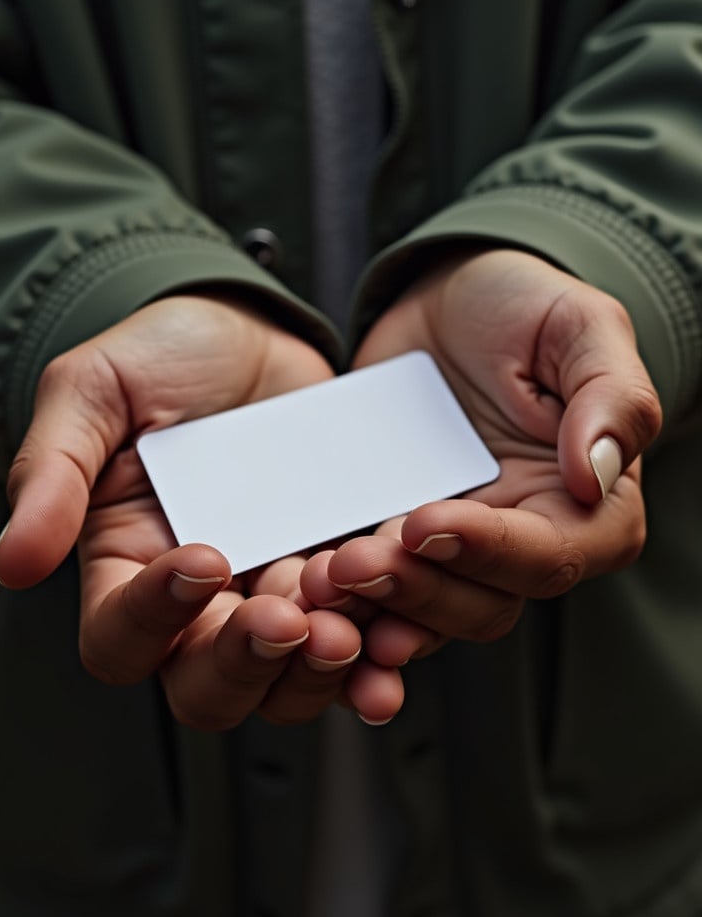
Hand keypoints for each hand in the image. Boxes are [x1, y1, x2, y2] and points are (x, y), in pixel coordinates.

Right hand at [0, 294, 396, 727]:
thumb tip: (14, 564)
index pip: (121, 638)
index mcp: (127, 566)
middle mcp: (199, 602)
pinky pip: (360, 643)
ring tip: (348, 624)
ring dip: (319, 669)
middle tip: (288, 617)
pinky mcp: (335, 578)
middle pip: (206, 689)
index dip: (155, 619)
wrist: (254, 334)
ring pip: (286, 684)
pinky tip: (397, 643)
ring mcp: (272, 592)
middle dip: (248, 664)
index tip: (202, 556)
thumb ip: (52, 472)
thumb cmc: (165, 356)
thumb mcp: (93, 392)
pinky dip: (379, 655)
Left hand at [301, 248, 661, 659]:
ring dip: (375, 608)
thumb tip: (597, 474)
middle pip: (483, 604)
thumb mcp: (580, 327)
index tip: (424, 519)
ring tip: (322, 578)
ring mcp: (458, 551)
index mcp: (588, 509)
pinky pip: (377, 593)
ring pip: (427, 614)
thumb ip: (611, 397)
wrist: (448, 302)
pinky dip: (345, 602)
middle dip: (418, 589)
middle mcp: (526, 543)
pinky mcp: (400, 543)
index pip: (550, 557)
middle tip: (355, 560)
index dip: (488, 551)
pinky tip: (306, 587)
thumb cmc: (526, 307)